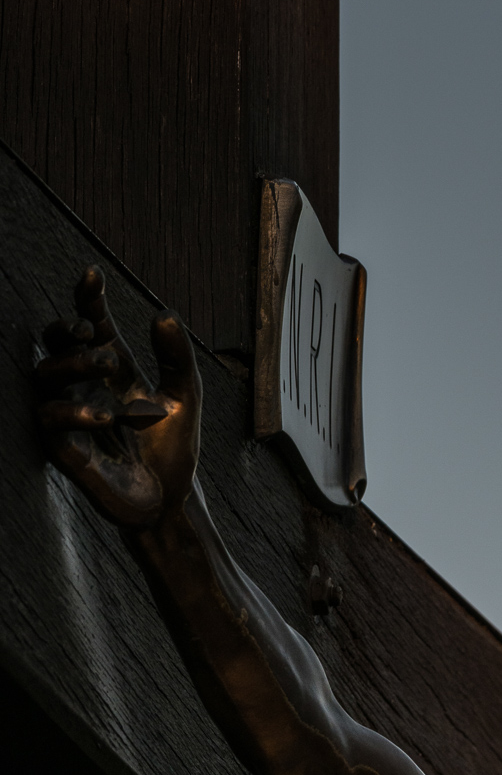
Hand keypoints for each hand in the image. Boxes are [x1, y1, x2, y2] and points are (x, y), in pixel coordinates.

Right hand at [35, 265, 201, 528]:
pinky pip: (50, 420)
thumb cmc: (172, 448)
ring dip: (71, 362)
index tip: (92, 275)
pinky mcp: (64, 448)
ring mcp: (71, 416)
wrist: (170, 499)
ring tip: (104, 363)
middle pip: (57, 343)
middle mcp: (86, 387)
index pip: (91, 324)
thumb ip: (177, 357)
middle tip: (96, 334)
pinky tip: (106, 415)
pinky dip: (74, 412)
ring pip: (45, 374)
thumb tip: (163, 314)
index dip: (87, 298)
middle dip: (69, 330)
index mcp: (114, 370)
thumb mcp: (185, 397)